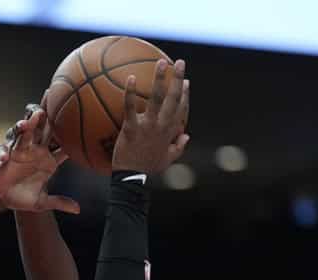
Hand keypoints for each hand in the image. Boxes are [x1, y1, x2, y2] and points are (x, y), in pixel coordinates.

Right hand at [0, 107, 78, 213]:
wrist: (1, 199)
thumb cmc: (20, 198)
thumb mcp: (41, 202)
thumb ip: (59, 202)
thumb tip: (78, 210)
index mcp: (50, 161)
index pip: (65, 146)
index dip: (75, 134)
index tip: (88, 120)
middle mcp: (38, 151)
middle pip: (48, 128)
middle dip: (53, 111)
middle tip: (60, 93)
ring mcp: (25, 149)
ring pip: (30, 131)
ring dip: (34, 121)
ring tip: (39, 112)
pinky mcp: (11, 152)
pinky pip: (13, 143)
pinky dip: (19, 135)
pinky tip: (22, 127)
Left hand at [112, 59, 190, 176]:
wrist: (132, 179)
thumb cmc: (148, 169)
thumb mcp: (168, 159)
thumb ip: (179, 147)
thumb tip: (187, 136)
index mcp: (171, 131)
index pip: (182, 108)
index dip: (186, 94)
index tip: (187, 81)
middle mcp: (162, 125)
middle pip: (174, 98)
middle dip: (178, 79)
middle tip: (180, 62)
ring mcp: (147, 126)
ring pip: (156, 98)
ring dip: (160, 79)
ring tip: (161, 62)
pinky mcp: (131, 128)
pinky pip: (130, 107)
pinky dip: (130, 92)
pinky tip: (130, 78)